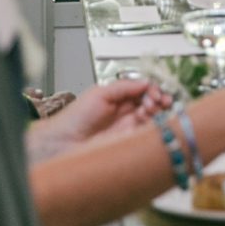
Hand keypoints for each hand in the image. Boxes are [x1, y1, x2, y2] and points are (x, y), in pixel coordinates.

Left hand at [24, 80, 166, 164]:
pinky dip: (156, 124)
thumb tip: (146, 82)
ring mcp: (129, 127)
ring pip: (154, 116)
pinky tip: (152, 118)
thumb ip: (124, 86)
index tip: (155, 92)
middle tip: (158, 100)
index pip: (144, 91)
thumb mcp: (100, 93)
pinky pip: (148, 132)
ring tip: (152, 108)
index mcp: (119, 99)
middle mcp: (126, 112)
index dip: (153, 89)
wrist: (64, 142)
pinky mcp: (130, 141)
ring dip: (159, 110)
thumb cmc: (75, 118)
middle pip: (153, 102)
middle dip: (160, 99)